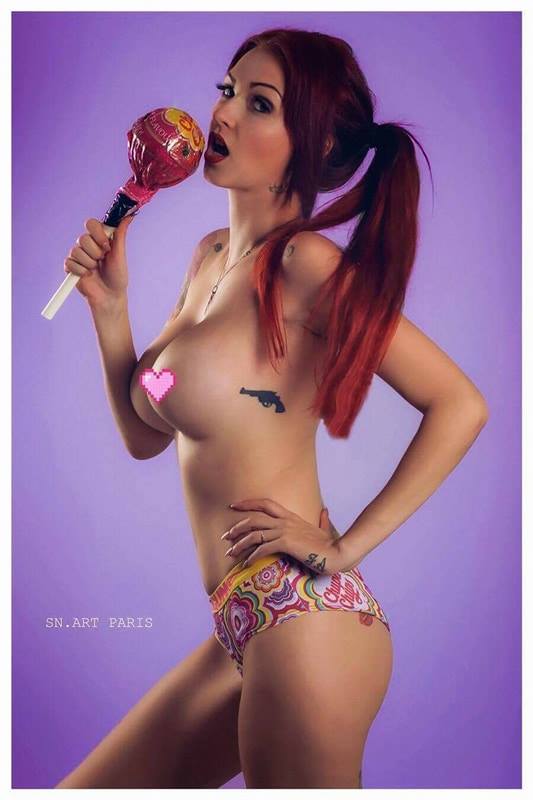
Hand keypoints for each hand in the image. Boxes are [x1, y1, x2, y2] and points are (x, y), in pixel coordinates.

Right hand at [64, 215, 134, 309]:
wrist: (110, 295)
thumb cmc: (118, 276)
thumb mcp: (120, 254)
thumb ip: (120, 234)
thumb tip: (129, 216)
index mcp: (99, 238)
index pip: (91, 224)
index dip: (97, 234)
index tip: (107, 246)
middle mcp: (88, 244)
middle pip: (83, 238)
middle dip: (95, 252)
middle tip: (102, 261)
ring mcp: (78, 255)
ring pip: (76, 250)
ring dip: (89, 263)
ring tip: (96, 270)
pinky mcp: (71, 267)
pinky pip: (70, 262)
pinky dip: (81, 270)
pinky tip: (88, 275)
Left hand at [222, 498, 349, 575]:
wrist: (338, 553)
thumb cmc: (331, 544)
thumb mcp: (324, 529)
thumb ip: (321, 521)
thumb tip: (325, 511)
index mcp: (291, 516)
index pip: (266, 504)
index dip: (248, 503)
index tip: (233, 506)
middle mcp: (286, 521)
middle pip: (255, 518)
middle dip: (238, 526)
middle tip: (226, 535)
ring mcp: (286, 531)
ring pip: (256, 533)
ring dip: (240, 543)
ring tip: (231, 552)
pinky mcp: (287, 543)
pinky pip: (264, 547)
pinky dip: (252, 555)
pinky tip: (246, 563)